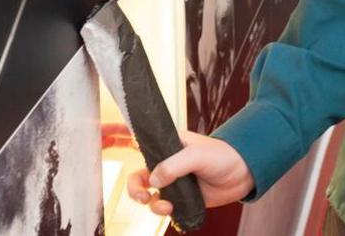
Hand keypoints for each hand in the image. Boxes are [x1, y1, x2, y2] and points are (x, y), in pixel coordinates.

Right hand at [126, 130, 254, 216]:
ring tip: (161, 205)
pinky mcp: (181, 197)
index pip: (139, 137)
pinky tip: (171, 209)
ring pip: (147, 193)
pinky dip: (161, 210)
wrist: (245, 174)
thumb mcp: (198, 155)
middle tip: (143, 195)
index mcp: (168, 144)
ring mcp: (173, 180)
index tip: (100, 133)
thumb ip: (174, 165)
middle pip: (137, 175)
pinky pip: (161, 206)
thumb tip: (153, 181)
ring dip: (148, 201)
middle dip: (133, 188)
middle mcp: (167, 162)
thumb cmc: (224, 155)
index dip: (118, 135)